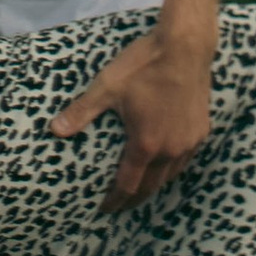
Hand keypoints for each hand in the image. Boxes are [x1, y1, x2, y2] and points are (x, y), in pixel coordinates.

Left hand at [46, 22, 215, 207]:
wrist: (186, 45)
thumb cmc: (144, 64)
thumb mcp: (107, 86)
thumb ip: (82, 111)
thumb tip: (54, 130)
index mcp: (145, 144)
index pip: (128, 185)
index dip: (114, 200)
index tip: (104, 209)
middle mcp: (170, 149)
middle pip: (151, 187)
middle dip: (134, 199)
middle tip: (120, 205)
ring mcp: (189, 141)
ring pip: (171, 175)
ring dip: (154, 185)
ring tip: (140, 189)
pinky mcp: (201, 130)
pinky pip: (185, 159)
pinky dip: (172, 167)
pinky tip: (165, 163)